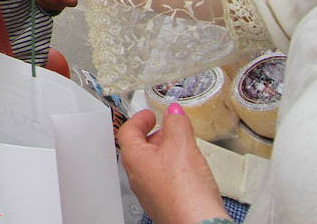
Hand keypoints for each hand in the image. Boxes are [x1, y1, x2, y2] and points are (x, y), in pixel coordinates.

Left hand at [117, 108, 228, 223]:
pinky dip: (172, 169)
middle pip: (139, 148)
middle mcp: (137, 177)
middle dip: (154, 135)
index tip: (149, 114)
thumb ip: (177, 123)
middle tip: (167, 128)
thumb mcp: (182, 145)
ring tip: (181, 146)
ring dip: (164, 152)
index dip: (138, 119)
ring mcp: (149, 193)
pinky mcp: (164, 204)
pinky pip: (162, 180)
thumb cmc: (184, 191)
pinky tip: (188, 170)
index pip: (127, 131)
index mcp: (134, 159)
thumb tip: (173, 111)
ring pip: (151, 165)